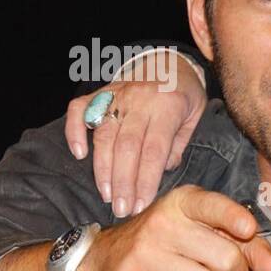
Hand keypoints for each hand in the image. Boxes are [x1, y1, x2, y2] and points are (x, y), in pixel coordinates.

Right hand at [65, 50, 207, 217]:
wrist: (170, 61)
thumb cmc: (185, 96)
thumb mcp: (195, 116)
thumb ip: (179, 144)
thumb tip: (163, 170)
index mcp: (168, 106)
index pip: (154, 150)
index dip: (145, 180)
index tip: (140, 205)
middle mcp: (140, 99)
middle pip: (126, 146)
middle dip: (123, 182)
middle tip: (121, 209)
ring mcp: (118, 93)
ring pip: (103, 133)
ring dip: (103, 168)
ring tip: (107, 194)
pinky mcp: (101, 91)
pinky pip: (80, 108)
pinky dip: (75, 130)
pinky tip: (79, 154)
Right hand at [75, 185, 270, 270]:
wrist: (106, 261)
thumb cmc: (172, 244)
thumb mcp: (206, 232)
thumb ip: (248, 246)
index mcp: (183, 203)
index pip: (214, 206)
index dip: (235, 219)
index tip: (248, 228)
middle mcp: (162, 223)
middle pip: (226, 259)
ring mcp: (144, 254)